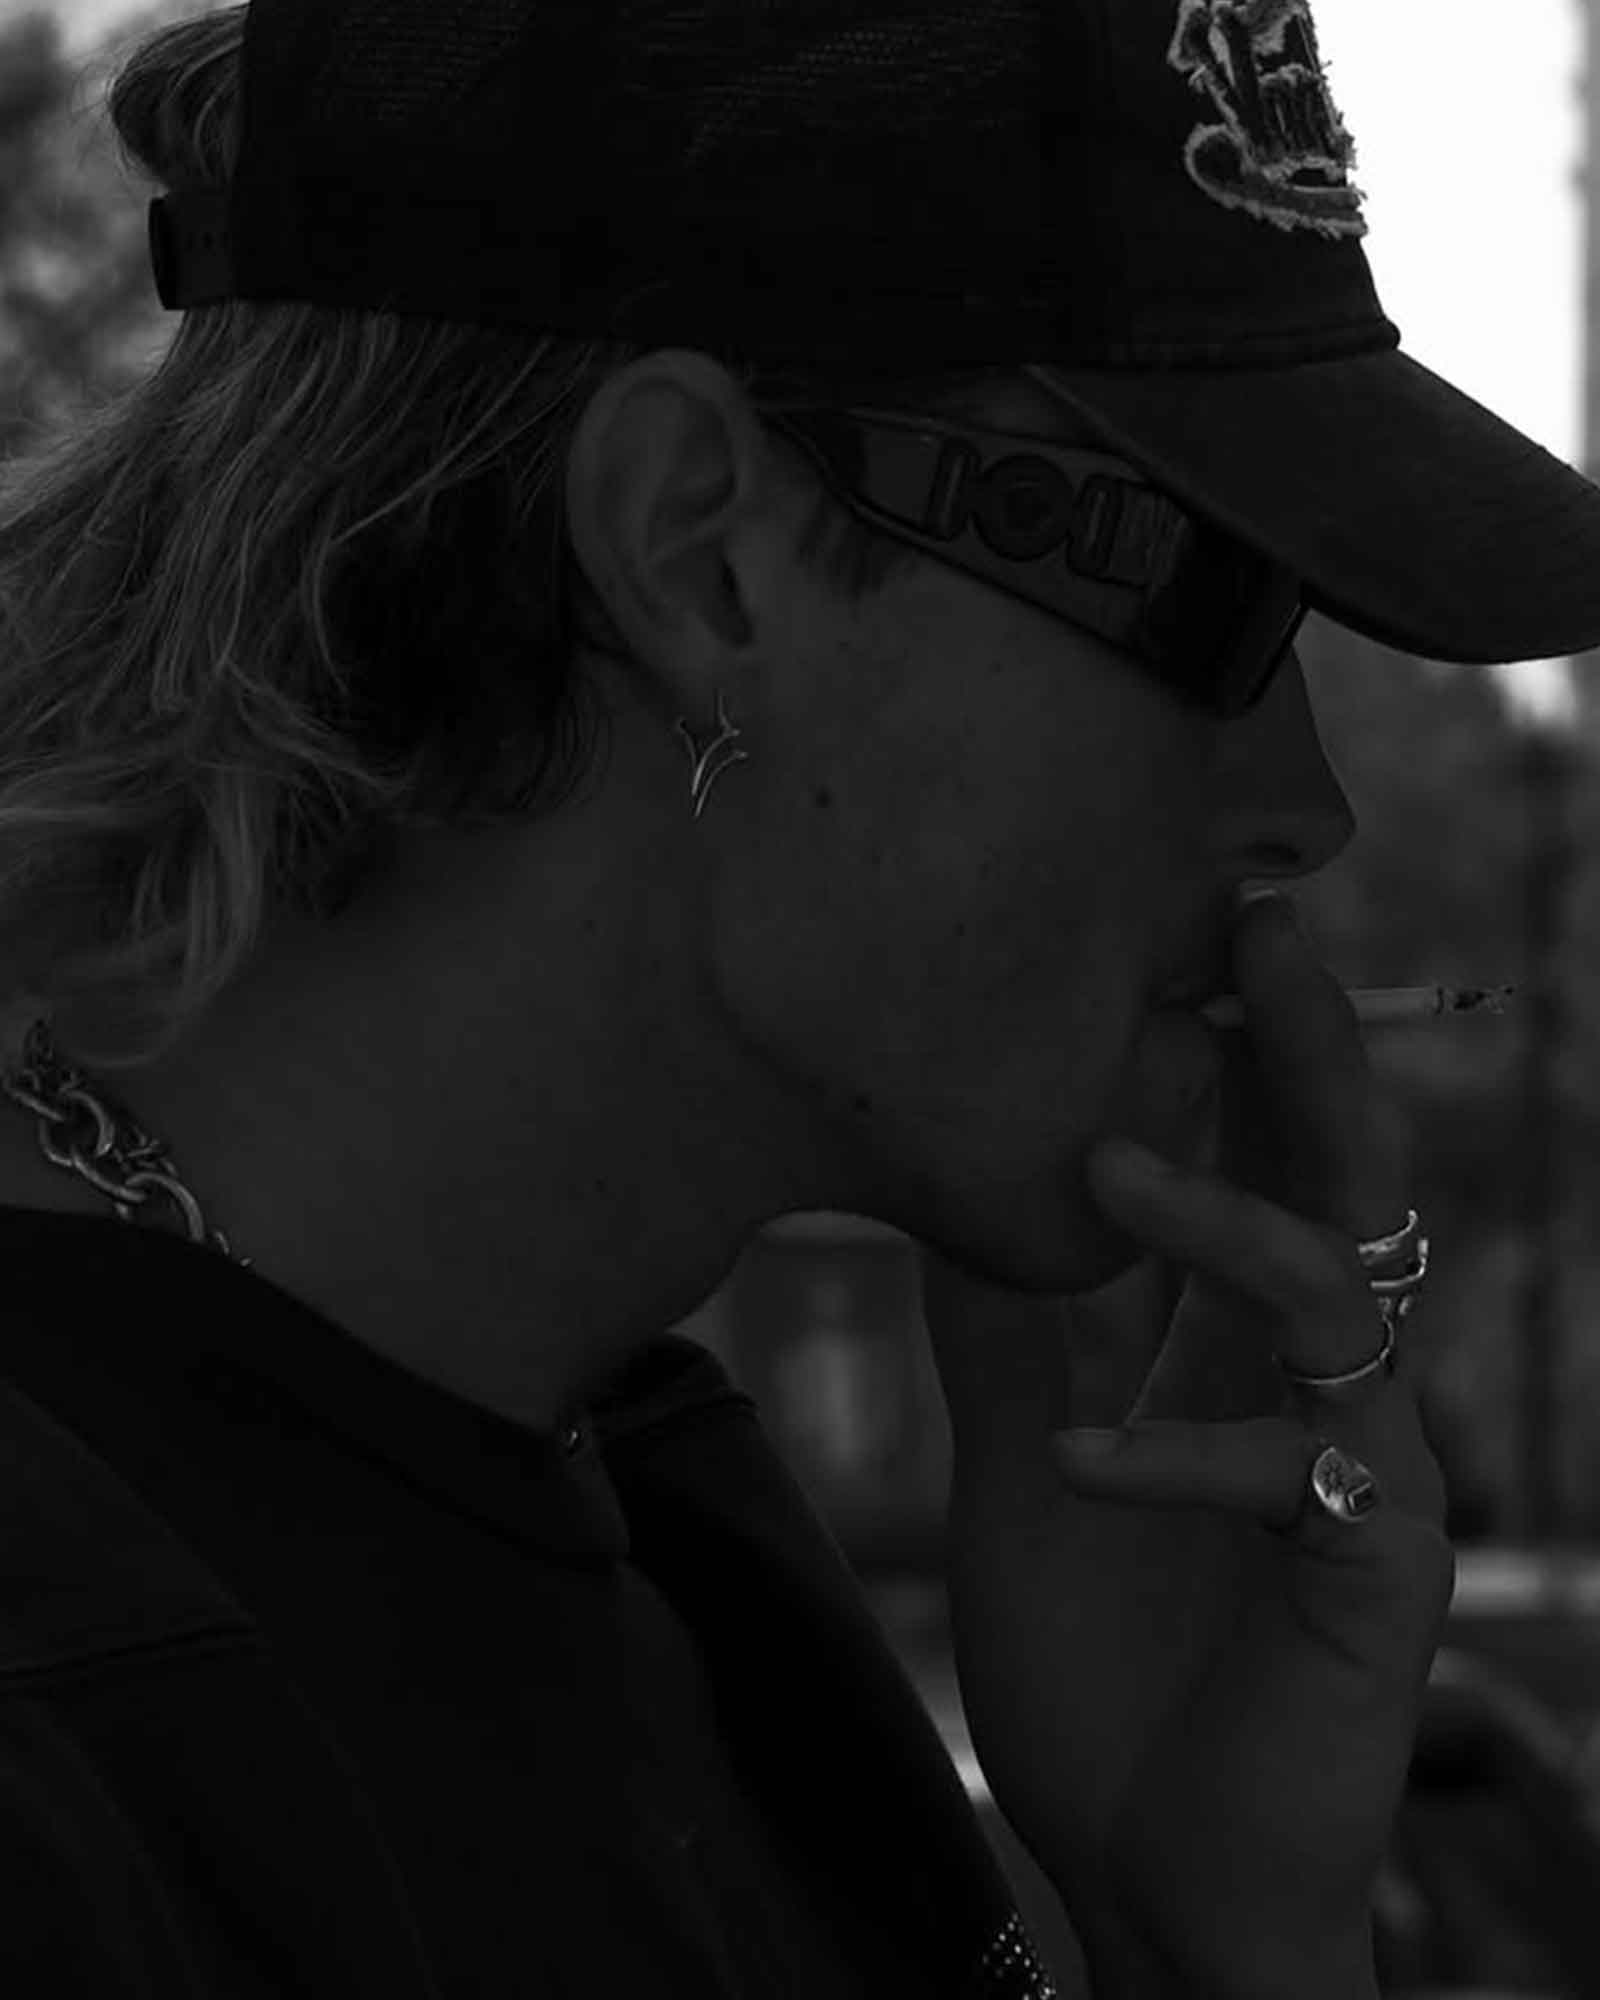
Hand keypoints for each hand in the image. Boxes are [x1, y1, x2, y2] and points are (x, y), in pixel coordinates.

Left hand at [916, 891, 1454, 1998]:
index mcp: (1235, 1351)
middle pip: (1334, 1176)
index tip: (1178, 937)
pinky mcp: (1377, 1567)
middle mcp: (1315, 1383)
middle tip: (1263, 919)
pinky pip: (1289, 1471)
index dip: (1228, 1053)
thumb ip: (1007, 1335)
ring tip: (1098, 1160)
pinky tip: (1071, 1467)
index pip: (1252, 1165)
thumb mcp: (1024, 1464)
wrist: (1152, 1868)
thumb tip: (943, 1194)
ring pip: (1332, 1287)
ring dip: (1215, 1217)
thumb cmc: (1101, 1664)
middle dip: (1304, 1046)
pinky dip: (1169, 1457)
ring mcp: (1361, 1468)